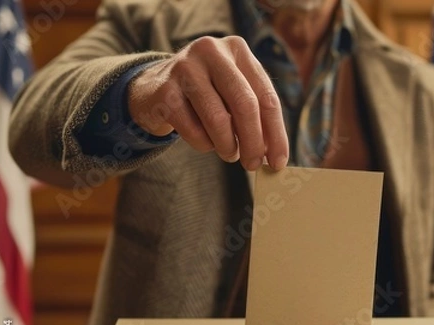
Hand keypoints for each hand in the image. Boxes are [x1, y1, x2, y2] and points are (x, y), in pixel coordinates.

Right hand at [127, 36, 288, 170]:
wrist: (154, 88)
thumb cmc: (206, 96)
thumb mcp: (233, 94)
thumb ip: (256, 115)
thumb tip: (274, 154)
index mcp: (237, 50)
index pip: (266, 95)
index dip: (276, 133)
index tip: (279, 161)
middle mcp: (212, 51)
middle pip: (245, 105)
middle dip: (253, 142)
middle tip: (253, 165)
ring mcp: (185, 68)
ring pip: (218, 119)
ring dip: (228, 146)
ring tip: (230, 154)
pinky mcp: (165, 91)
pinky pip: (193, 130)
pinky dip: (204, 145)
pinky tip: (205, 142)